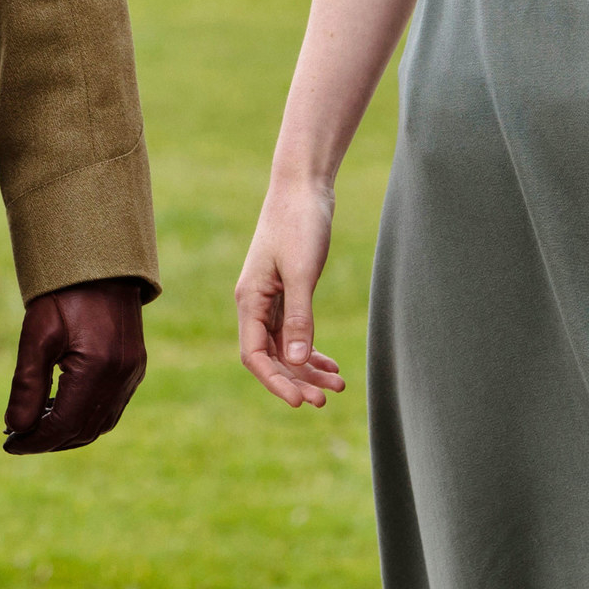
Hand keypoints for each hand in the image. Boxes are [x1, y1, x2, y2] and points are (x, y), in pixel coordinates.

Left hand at [2, 278, 146, 453]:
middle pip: (83, 431)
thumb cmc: (64, 294)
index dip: (35, 441)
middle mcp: (121, 378)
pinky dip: (84, 418)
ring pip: (99, 425)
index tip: (9, 444)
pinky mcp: (134, 370)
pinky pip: (110, 409)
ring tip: (34, 426)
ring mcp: (132, 375)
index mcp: (98, 369)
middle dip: (48, 441)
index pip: (63, 425)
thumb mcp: (37, 334)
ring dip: (67, 433)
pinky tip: (59, 409)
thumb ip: (26, 385)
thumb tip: (16, 427)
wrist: (100, 264)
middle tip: (17, 439)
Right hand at [235, 179, 346, 407]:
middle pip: (270, 356)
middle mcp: (255, 303)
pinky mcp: (287, 291)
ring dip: (308, 369)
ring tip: (338, 386)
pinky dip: (311, 350)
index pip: (254, 355)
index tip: (302, 401)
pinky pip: (294, 332)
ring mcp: (271, 298)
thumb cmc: (299, 224)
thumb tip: (298, 361)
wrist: (303, 187)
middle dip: (296, 380)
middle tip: (326, 400)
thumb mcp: (302, 272)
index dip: (276, 382)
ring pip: (285, 347)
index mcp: (250, 299)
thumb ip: (300, 317)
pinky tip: (331, 364)